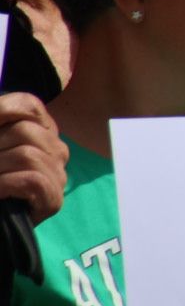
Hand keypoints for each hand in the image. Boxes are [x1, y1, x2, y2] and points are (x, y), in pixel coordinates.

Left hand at [0, 93, 69, 225]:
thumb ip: (1, 117)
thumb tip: (0, 111)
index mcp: (40, 131)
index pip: (29, 105)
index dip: (2, 111)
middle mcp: (55, 149)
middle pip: (25, 131)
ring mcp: (58, 174)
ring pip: (28, 155)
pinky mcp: (53, 199)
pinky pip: (31, 180)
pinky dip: (5, 185)